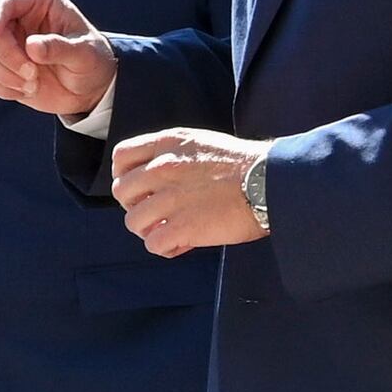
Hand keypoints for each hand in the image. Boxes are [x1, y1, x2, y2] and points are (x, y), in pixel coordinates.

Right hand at [0, 0, 113, 119]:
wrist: (90, 88)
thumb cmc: (91, 61)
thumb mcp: (85, 53)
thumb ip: (61, 48)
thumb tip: (31, 47)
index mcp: (38, 1)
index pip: (4, 3)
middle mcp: (16, 17)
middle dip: (7, 58)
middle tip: (32, 75)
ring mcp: (6, 42)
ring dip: (5, 75)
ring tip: (33, 84)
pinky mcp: (0, 66)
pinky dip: (3, 88)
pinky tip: (27, 90)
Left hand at [109, 128, 272, 254]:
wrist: (269, 182)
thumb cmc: (244, 165)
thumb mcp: (202, 143)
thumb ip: (174, 155)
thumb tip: (156, 179)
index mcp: (168, 144)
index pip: (121, 157)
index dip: (126, 176)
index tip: (141, 188)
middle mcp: (162, 168)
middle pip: (122, 191)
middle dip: (136, 205)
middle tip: (158, 213)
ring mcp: (170, 198)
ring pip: (133, 221)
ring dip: (150, 230)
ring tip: (170, 231)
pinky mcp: (181, 226)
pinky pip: (153, 244)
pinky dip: (166, 248)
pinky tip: (183, 245)